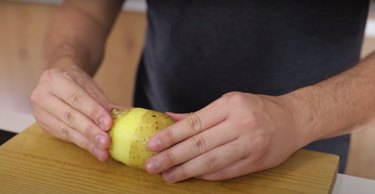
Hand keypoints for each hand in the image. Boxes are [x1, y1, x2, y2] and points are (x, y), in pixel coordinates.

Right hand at [31, 58, 112, 160]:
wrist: (58, 81)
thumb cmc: (77, 83)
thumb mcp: (90, 86)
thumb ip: (102, 101)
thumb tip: (124, 115)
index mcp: (55, 79)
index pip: (77, 98)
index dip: (93, 112)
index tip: (108, 124)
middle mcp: (42, 95)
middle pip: (70, 116)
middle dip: (90, 131)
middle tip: (106, 141)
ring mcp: (40, 112)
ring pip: (66, 130)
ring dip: (87, 142)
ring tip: (102, 151)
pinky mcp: (44, 126)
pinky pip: (64, 136)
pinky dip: (82, 143)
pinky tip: (94, 150)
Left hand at [145, 92, 309, 182]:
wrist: (295, 119)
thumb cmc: (258, 108)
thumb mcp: (230, 102)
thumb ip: (199, 114)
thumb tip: (169, 119)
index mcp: (231, 104)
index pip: (194, 123)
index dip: (171, 136)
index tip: (152, 145)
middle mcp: (241, 124)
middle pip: (199, 144)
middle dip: (172, 156)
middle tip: (152, 165)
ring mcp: (250, 144)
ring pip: (211, 161)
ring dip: (186, 170)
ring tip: (168, 176)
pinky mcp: (256, 161)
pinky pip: (226, 171)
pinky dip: (206, 175)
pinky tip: (191, 177)